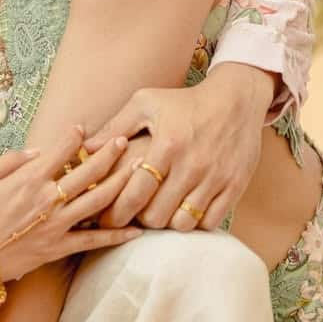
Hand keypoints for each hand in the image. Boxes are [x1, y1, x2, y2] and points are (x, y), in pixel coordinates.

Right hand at [0, 126, 140, 294]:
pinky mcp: (59, 247)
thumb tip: (36, 152)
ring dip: (121, 182)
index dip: (75, 135)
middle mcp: (48, 199)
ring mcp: (57, 225)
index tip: (84, 128)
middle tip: (125, 139)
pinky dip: (116, 235)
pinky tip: (137, 229)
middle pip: (89, 172)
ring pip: (99, 200)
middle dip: (110, 152)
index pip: (60, 150)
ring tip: (140, 168)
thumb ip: (9, 161)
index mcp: (28, 180)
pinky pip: (93, 239)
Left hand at [85, 65, 273, 231]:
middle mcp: (192, 164)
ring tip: (159, 212)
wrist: (237, 98)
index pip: (135, 193)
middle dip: (140, 219)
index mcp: (166, 145)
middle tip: (134, 215)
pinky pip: (210, 222)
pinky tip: (184, 210)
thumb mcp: (146, 103)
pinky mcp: (235, 185)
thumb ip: (115, 127)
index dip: (117, 212)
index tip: (106, 218)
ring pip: (183, 223)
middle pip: (157, 215)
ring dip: (167, 223)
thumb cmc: (184, 101)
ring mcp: (216, 177)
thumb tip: (85, 149)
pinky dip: (195, 222)